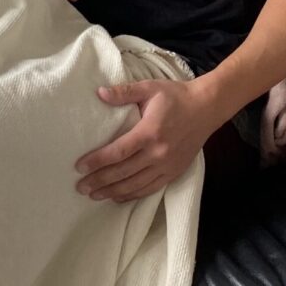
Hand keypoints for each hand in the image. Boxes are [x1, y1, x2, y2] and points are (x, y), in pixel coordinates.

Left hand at [75, 79, 214, 201]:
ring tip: (94, 195)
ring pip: (136, 185)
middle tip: (80, 187)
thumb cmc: (175, 96)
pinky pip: (151, 188)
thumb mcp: (149, 87)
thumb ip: (123, 92)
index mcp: (149, 132)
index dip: (97, 161)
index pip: (118, 151)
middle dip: (100, 181)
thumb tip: (99, 93)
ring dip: (113, 191)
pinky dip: (133, 195)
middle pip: (124, 172)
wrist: (206, 108)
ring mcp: (167, 165)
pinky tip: (119, 197)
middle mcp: (158, 153)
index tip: (79, 167)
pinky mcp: (174, 172)